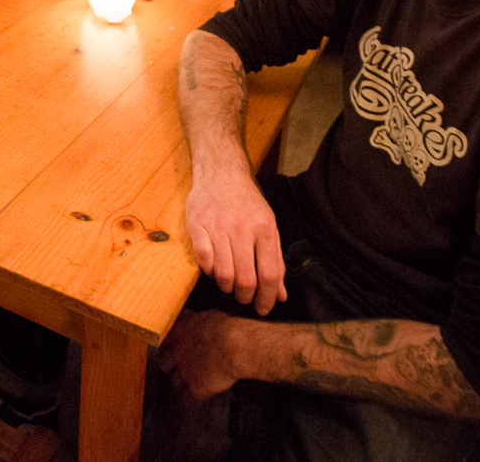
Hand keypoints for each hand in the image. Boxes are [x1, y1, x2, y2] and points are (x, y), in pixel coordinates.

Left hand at [158, 310, 251, 399]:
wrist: (233, 346)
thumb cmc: (225, 329)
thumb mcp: (207, 317)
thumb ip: (196, 322)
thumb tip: (198, 323)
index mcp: (178, 333)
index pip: (164, 341)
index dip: (169, 346)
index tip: (172, 348)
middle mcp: (176, 353)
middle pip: (164, 362)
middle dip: (170, 365)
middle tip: (179, 365)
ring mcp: (184, 371)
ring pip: (174, 382)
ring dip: (181, 382)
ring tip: (189, 382)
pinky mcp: (194, 388)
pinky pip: (187, 397)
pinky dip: (191, 397)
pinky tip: (197, 393)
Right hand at [184, 166, 287, 314]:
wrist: (221, 171)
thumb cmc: (247, 202)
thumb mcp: (268, 226)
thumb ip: (275, 261)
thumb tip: (282, 295)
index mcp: (265, 228)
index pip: (269, 274)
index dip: (268, 297)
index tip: (264, 308)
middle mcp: (243, 228)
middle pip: (246, 279)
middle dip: (246, 297)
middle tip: (244, 298)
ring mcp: (218, 226)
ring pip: (223, 274)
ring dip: (227, 286)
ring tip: (229, 283)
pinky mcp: (198, 225)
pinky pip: (204, 260)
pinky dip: (209, 271)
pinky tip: (213, 267)